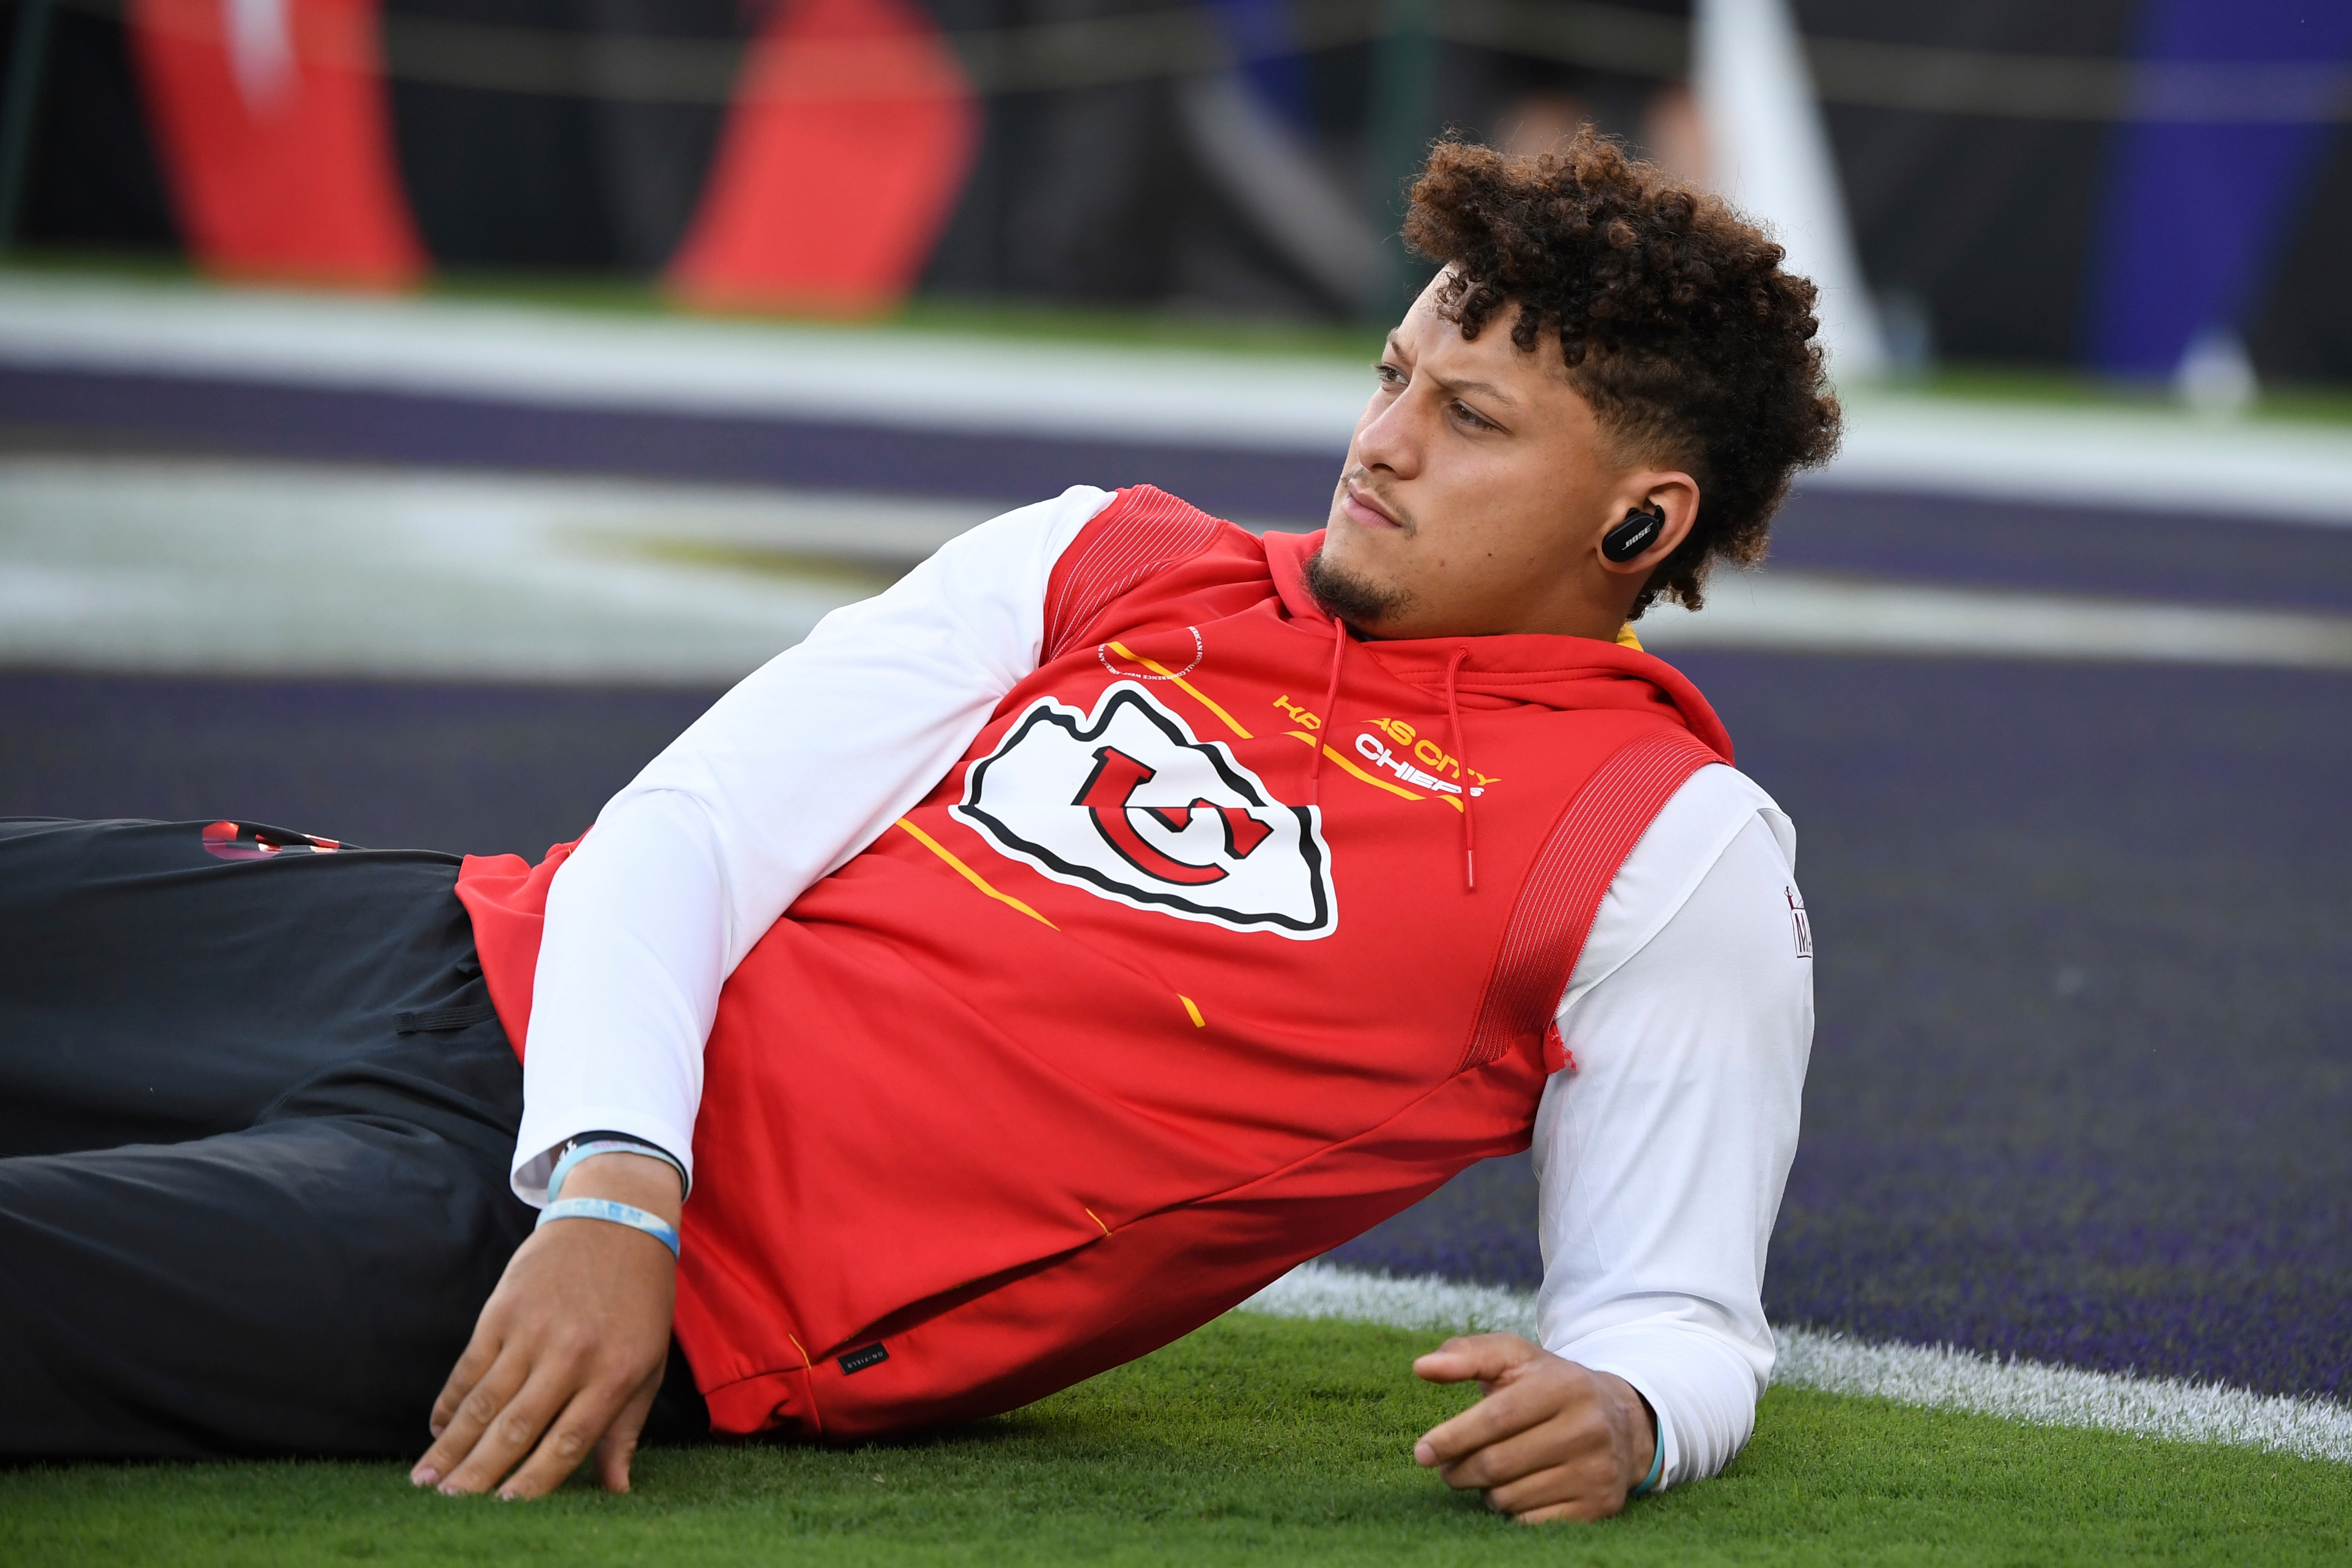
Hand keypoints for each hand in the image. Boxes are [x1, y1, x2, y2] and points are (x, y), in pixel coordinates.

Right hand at [410, 1153, 680, 1498]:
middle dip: (479, 1475)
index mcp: (616, 1373)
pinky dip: (451, 1398)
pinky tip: (436, 1428)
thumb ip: (625, 1430)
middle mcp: (573, 1355)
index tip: (505, 1513)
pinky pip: (471, 1364)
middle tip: (447, 1508)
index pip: (568, 1443)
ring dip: (451, 1446)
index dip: (534, 1483)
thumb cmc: (641, 1299)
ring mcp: (534, 1330)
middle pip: (517, 1429)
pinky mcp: (505, 1309)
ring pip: (485, 1402)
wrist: (618, 1216)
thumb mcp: (649, 1364)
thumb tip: (615, 1491)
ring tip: (425, 1481)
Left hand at [1411, 1333, 1655, 1523]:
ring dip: (1485, 1490)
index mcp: (1566, 1385)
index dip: (1454, 1436)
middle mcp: (1588, 1428)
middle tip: (1447, 1468)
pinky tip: (1516, 1489)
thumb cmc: (1550, 1385)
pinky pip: (1530, 1522)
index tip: (1423, 1452)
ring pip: (1510, 1497)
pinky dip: (1511, 1510)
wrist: (1620, 1422)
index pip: (1498, 1417)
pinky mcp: (1599, 1506)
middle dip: (1460, 1469)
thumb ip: (1467, 1354)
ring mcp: (1597, 1471)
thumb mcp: (1515, 1358)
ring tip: (1489, 1472)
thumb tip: (1422, 1367)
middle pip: (1498, 1463)